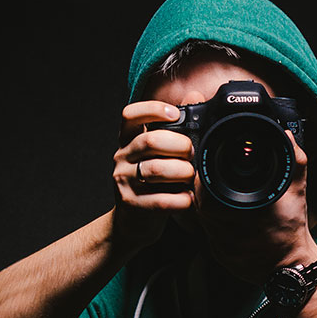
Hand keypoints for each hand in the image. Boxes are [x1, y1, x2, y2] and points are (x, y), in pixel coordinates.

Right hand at [112, 100, 194, 250]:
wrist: (133, 222)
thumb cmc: (154, 182)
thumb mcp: (161, 154)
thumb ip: (176, 128)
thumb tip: (194, 94)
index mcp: (128, 140)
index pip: (129, 115)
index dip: (152, 109)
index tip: (176, 114)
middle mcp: (122, 157)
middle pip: (150, 140)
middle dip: (179, 145)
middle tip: (193, 153)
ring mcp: (123, 181)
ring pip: (155, 169)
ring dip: (182, 172)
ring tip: (192, 177)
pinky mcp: (131, 204)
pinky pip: (160, 200)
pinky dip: (180, 199)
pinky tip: (189, 199)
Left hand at [192, 129, 316, 285]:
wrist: (291, 267)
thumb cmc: (292, 231)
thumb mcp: (297, 191)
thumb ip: (294, 160)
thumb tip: (288, 137)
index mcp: (232, 207)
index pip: (203, 182)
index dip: (205, 169)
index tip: (211, 163)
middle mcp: (218, 225)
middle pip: (198, 197)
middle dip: (207, 186)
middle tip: (219, 179)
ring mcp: (216, 241)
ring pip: (201, 215)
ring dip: (210, 204)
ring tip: (224, 197)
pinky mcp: (218, 253)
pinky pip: (210, 232)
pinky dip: (217, 223)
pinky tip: (231, 219)